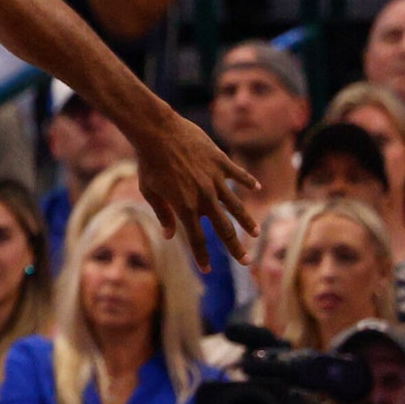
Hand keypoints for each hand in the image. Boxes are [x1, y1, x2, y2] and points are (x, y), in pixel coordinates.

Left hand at [127, 103, 260, 268]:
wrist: (157, 132)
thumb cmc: (148, 163)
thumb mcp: (149, 191)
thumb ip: (162, 214)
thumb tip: (169, 235)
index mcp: (185, 207)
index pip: (196, 239)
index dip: (202, 256)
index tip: (206, 270)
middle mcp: (204, 197)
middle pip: (224, 229)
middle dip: (234, 248)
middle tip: (246, 262)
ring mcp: (215, 179)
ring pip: (237, 206)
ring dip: (247, 221)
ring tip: (255, 233)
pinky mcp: (221, 162)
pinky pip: (238, 174)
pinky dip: (247, 181)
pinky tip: (256, 187)